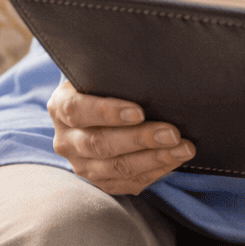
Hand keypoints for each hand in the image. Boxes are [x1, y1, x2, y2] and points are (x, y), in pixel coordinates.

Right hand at [48, 79, 195, 193]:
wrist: (100, 108)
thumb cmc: (107, 84)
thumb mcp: (103, 73)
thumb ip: (116, 71)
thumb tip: (153, 63)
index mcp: (61, 106)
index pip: (78, 110)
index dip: (107, 112)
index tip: (139, 112)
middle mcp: (67, 140)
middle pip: (100, 143)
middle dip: (140, 139)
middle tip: (172, 133)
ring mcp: (81, 165)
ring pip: (116, 167)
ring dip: (154, 159)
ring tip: (183, 149)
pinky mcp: (100, 181)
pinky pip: (128, 182)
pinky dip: (155, 171)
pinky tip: (176, 160)